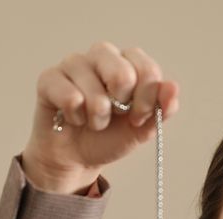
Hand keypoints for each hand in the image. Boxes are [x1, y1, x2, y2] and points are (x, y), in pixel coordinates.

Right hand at [21, 41, 179, 193]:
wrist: (77, 157)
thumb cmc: (110, 136)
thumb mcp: (142, 128)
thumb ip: (161, 109)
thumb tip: (172, 88)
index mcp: (128, 63)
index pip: (147, 69)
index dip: (146, 99)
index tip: (139, 117)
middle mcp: (102, 56)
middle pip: (122, 72)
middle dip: (122, 106)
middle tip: (117, 117)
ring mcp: (74, 64)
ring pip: (94, 89)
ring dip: (98, 117)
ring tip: (94, 122)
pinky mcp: (50, 78)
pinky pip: (69, 97)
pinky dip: (76, 116)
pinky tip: (73, 118)